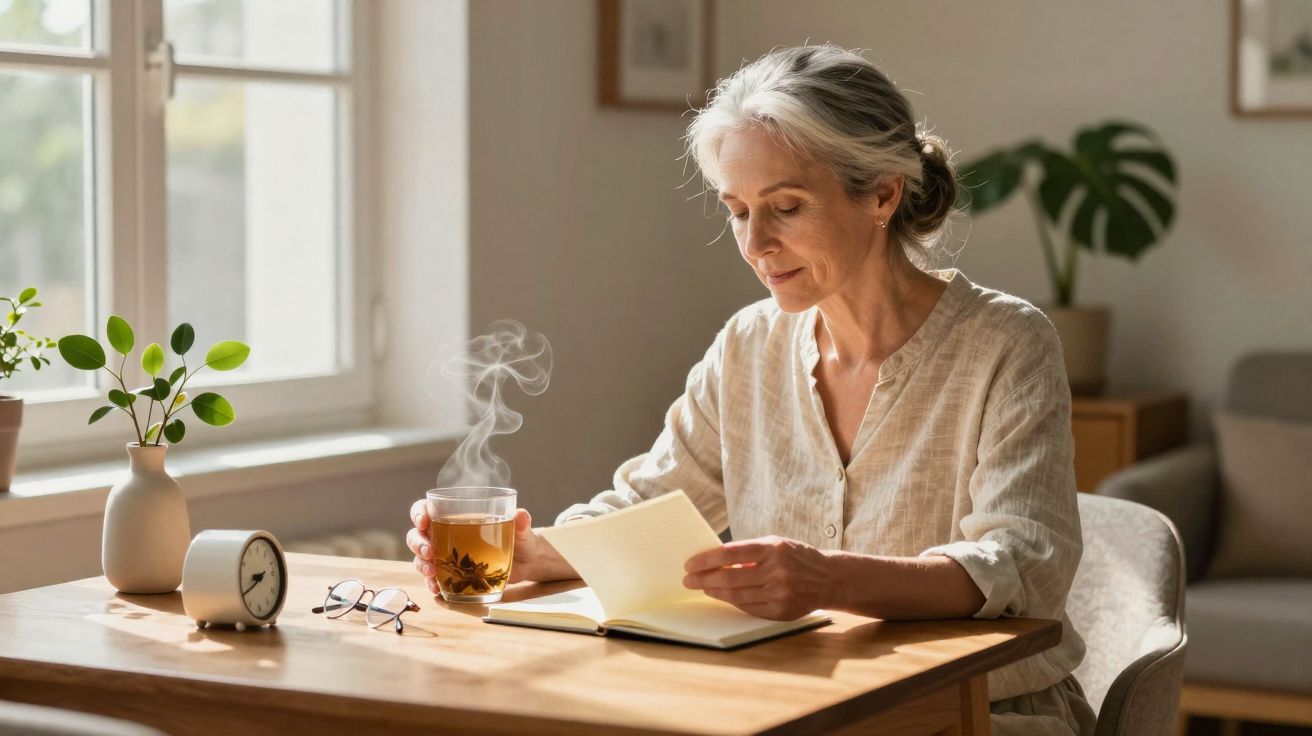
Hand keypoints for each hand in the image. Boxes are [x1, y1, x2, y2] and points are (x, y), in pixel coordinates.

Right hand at [406, 501, 577, 595]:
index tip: (423, 521)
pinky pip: (433, 578)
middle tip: (430, 553)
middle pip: (418, 535)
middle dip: (418, 543)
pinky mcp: (453, 573)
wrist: (528, 564)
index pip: (428, 508)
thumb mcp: (523, 532)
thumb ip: (521, 523)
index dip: (419, 512)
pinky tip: (436, 590)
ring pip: (422, 557)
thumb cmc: (522, 540)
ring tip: (432, 574)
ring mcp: (448, 555)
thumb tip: (520, 514)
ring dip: (422, 565)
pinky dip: (431, 583)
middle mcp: (447, 534)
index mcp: (458, 515)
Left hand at [682, 535, 833, 620]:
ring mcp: (779, 593)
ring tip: (702, 588)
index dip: (707, 560)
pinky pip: (749, 608)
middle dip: (704, 579)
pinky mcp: (781, 611)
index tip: (690, 564)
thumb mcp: (776, 544)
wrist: (830, 578)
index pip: (731, 553)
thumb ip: (749, 551)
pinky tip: (722, 596)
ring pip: (737, 596)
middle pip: (730, 578)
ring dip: (715, 592)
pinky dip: (733, 602)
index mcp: (773, 549)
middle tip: (688, 580)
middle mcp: (777, 571)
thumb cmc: (797, 557)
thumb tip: (714, 560)